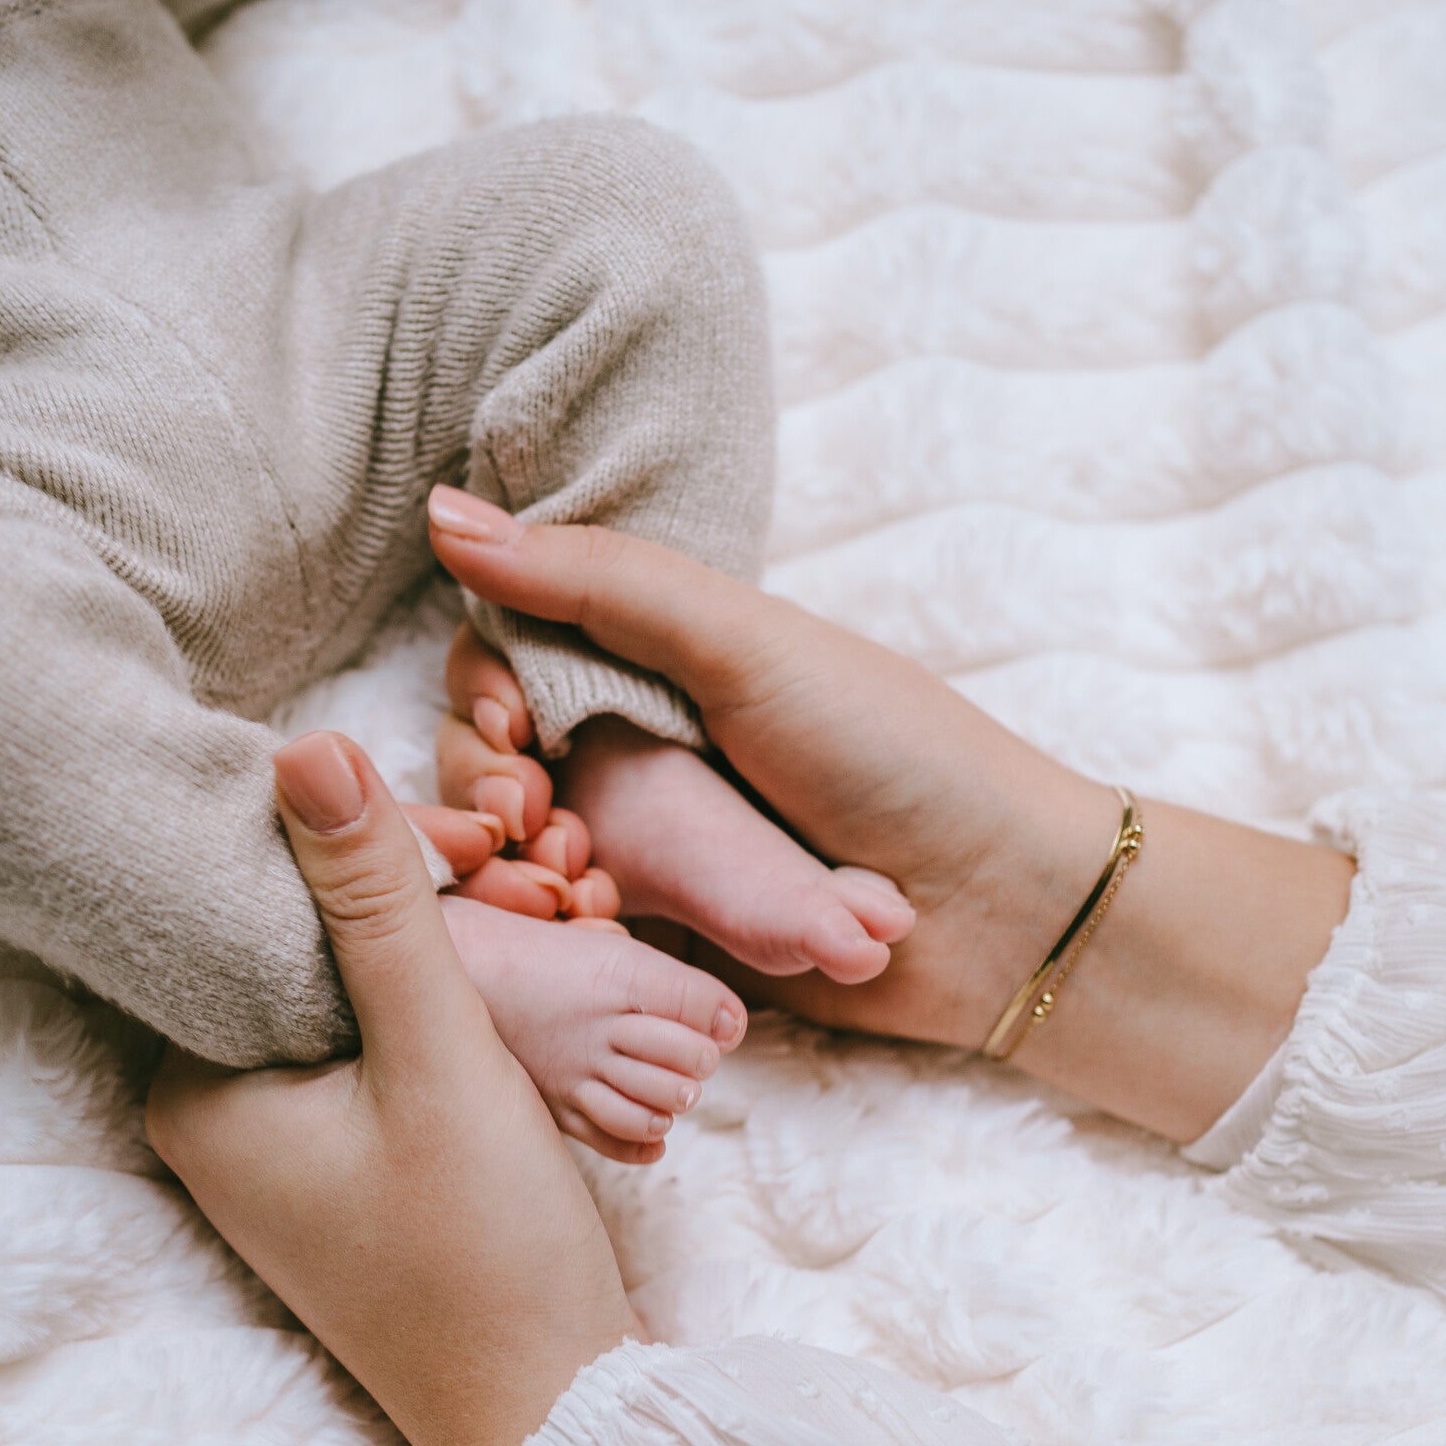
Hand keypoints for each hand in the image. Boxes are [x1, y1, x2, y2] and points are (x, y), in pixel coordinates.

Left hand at [146, 731, 639, 1445]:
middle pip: (297, 943)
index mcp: (193, 1086)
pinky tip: (510, 973)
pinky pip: (375, 1040)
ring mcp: (277, 1143)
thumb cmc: (486, 1254)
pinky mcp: (343, 1161)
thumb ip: (378, 902)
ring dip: (434, 939)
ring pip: (346, 985)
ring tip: (532, 902)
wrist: (555, 1416)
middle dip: (406, 888)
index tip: (476, 827)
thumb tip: (303, 746)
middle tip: (515, 854)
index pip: (250, 909)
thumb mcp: (440, 1056)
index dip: (355, 844)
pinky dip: (438, 1000)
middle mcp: (211, 1111)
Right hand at [425, 487, 1351, 1140]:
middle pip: (494, 758)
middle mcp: (641, 746)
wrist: (1000, 911)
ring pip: (518, 850)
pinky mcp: (666, 936)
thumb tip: (446, 509)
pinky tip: (587, 927)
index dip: (486, 691)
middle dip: (486, 790)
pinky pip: (565, 930)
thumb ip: (597, 582)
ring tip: (568, 882)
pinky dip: (555, 928)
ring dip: (516, 865)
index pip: (510, 655)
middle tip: (525, 822)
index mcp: (659, 659)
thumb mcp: (742, 645)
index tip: (513, 731)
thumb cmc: (892, 754)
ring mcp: (650, 844)